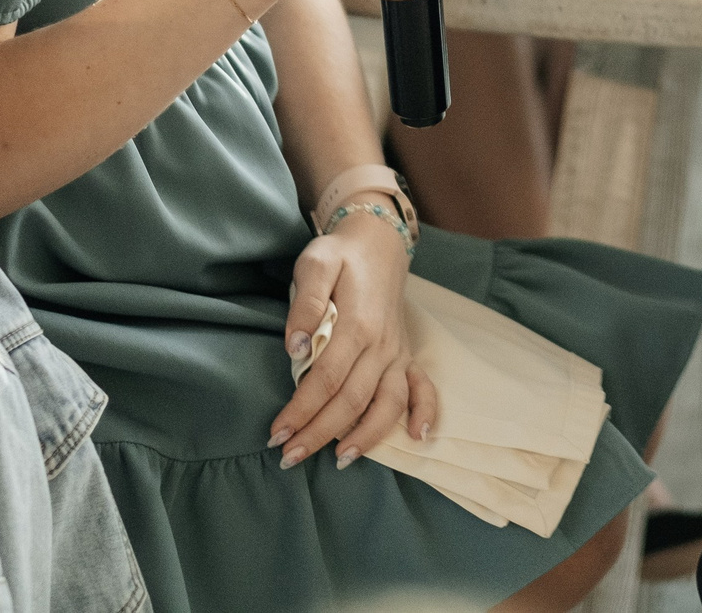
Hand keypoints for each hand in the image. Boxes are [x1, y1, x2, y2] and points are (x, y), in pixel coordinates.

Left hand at [268, 202, 436, 468]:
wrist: (377, 242)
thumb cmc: (340, 255)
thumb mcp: (315, 263)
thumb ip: (305, 303)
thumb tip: (295, 347)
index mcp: (357, 324)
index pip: (325, 380)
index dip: (300, 410)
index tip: (276, 433)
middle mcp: (382, 344)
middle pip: (352, 400)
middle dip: (320, 433)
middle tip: (289, 456)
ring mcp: (397, 352)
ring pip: (387, 403)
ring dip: (367, 436)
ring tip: (340, 459)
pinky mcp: (406, 354)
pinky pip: (423, 388)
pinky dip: (425, 413)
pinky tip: (416, 437)